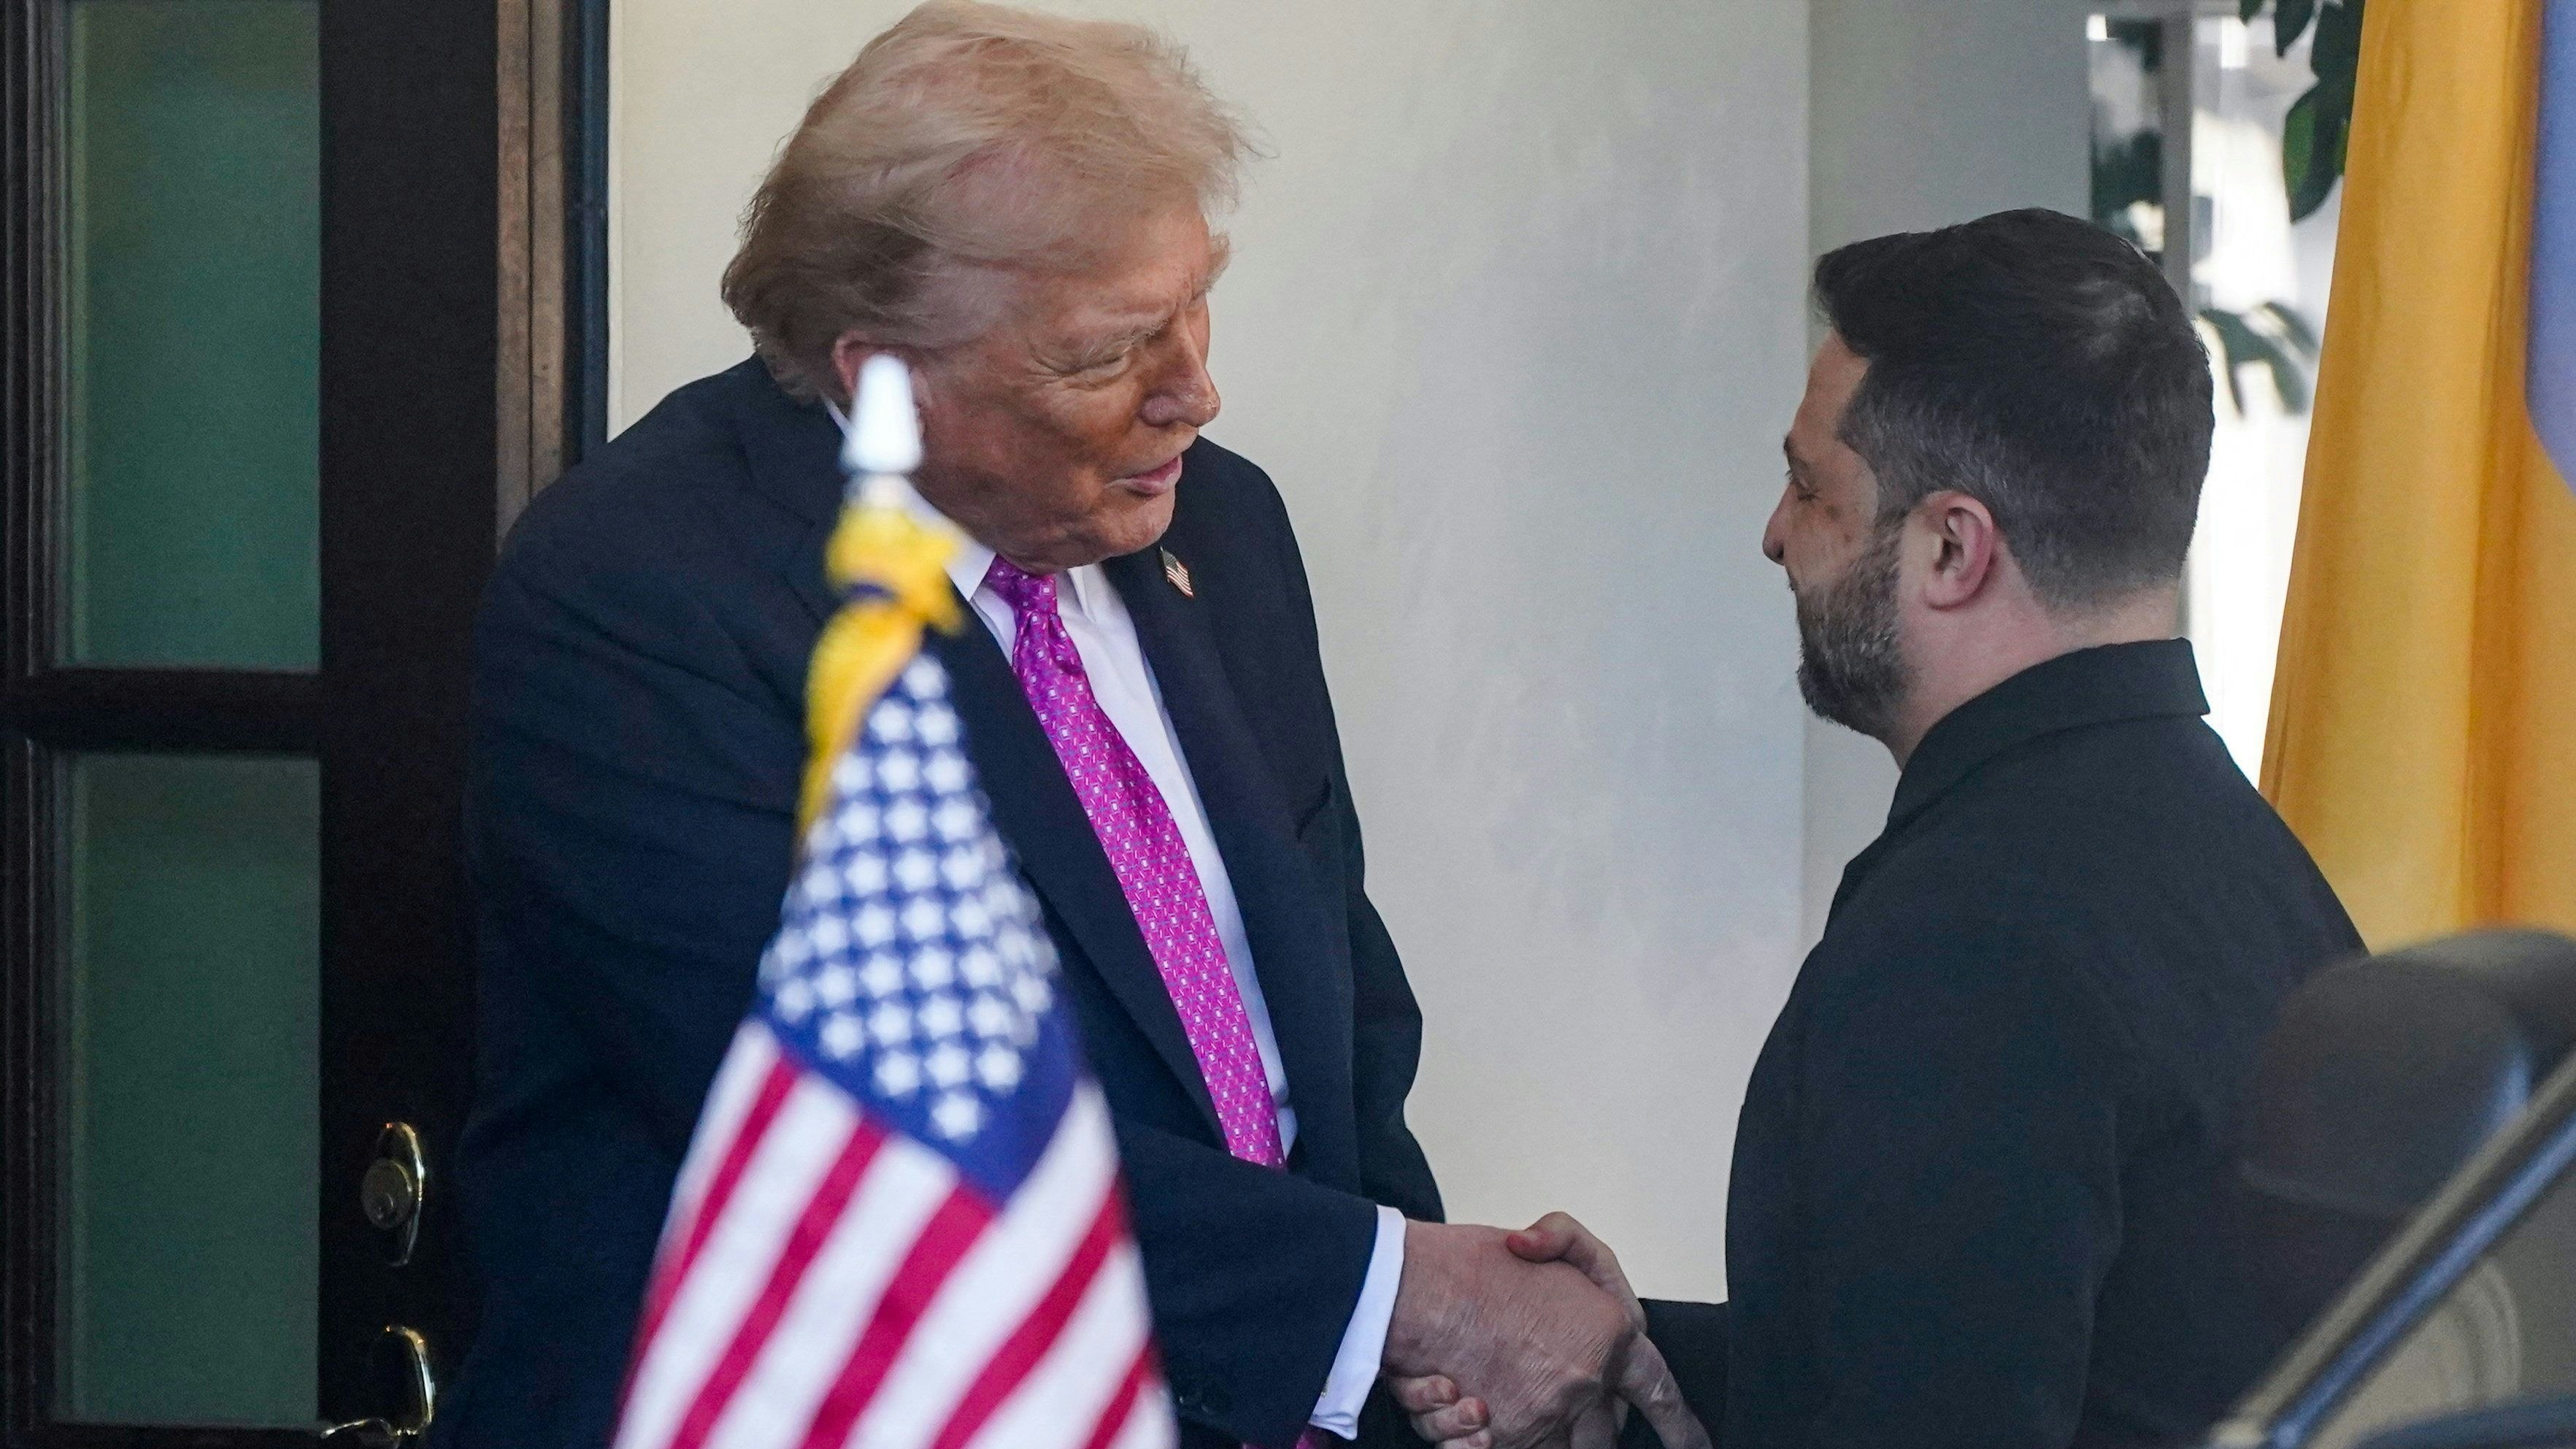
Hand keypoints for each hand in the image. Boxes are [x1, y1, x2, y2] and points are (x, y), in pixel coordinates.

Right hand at [1388, 1214, 1708, 1448]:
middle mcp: (1585, 1384)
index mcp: (1610, 1333)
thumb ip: (1566, 1243)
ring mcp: (1545, 1416)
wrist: (1409, 1291)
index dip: (1680, 1426)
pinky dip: (1482, 1442)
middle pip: (1604, 1435)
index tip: (1693, 1445)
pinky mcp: (1503, 1438)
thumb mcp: (1544, 1239)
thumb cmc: (1467, 1266)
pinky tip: (1469, 1412)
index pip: (1661, 1391)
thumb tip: (1553, 1265)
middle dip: (1593, 1432)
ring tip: (1497, 1407)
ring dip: (1543, 1437)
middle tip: (1567, 1408)